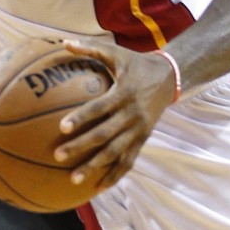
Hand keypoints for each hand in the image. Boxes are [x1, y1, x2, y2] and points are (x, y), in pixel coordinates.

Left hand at [50, 42, 177, 192]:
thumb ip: (90, 49)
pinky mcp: (143, 140)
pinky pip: (128, 161)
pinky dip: (114, 176)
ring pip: (115, 153)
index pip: (99, 108)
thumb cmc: (136, 64)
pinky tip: (98, 187)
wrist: (170, 77)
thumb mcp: (116, 53)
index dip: (82, 117)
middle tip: (58, 155)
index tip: (62, 127)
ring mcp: (138, 130)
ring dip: (94, 166)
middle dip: (81, 146)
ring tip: (73, 178)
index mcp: (123, 94)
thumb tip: (64, 42)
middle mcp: (131, 115)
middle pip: (104, 135)